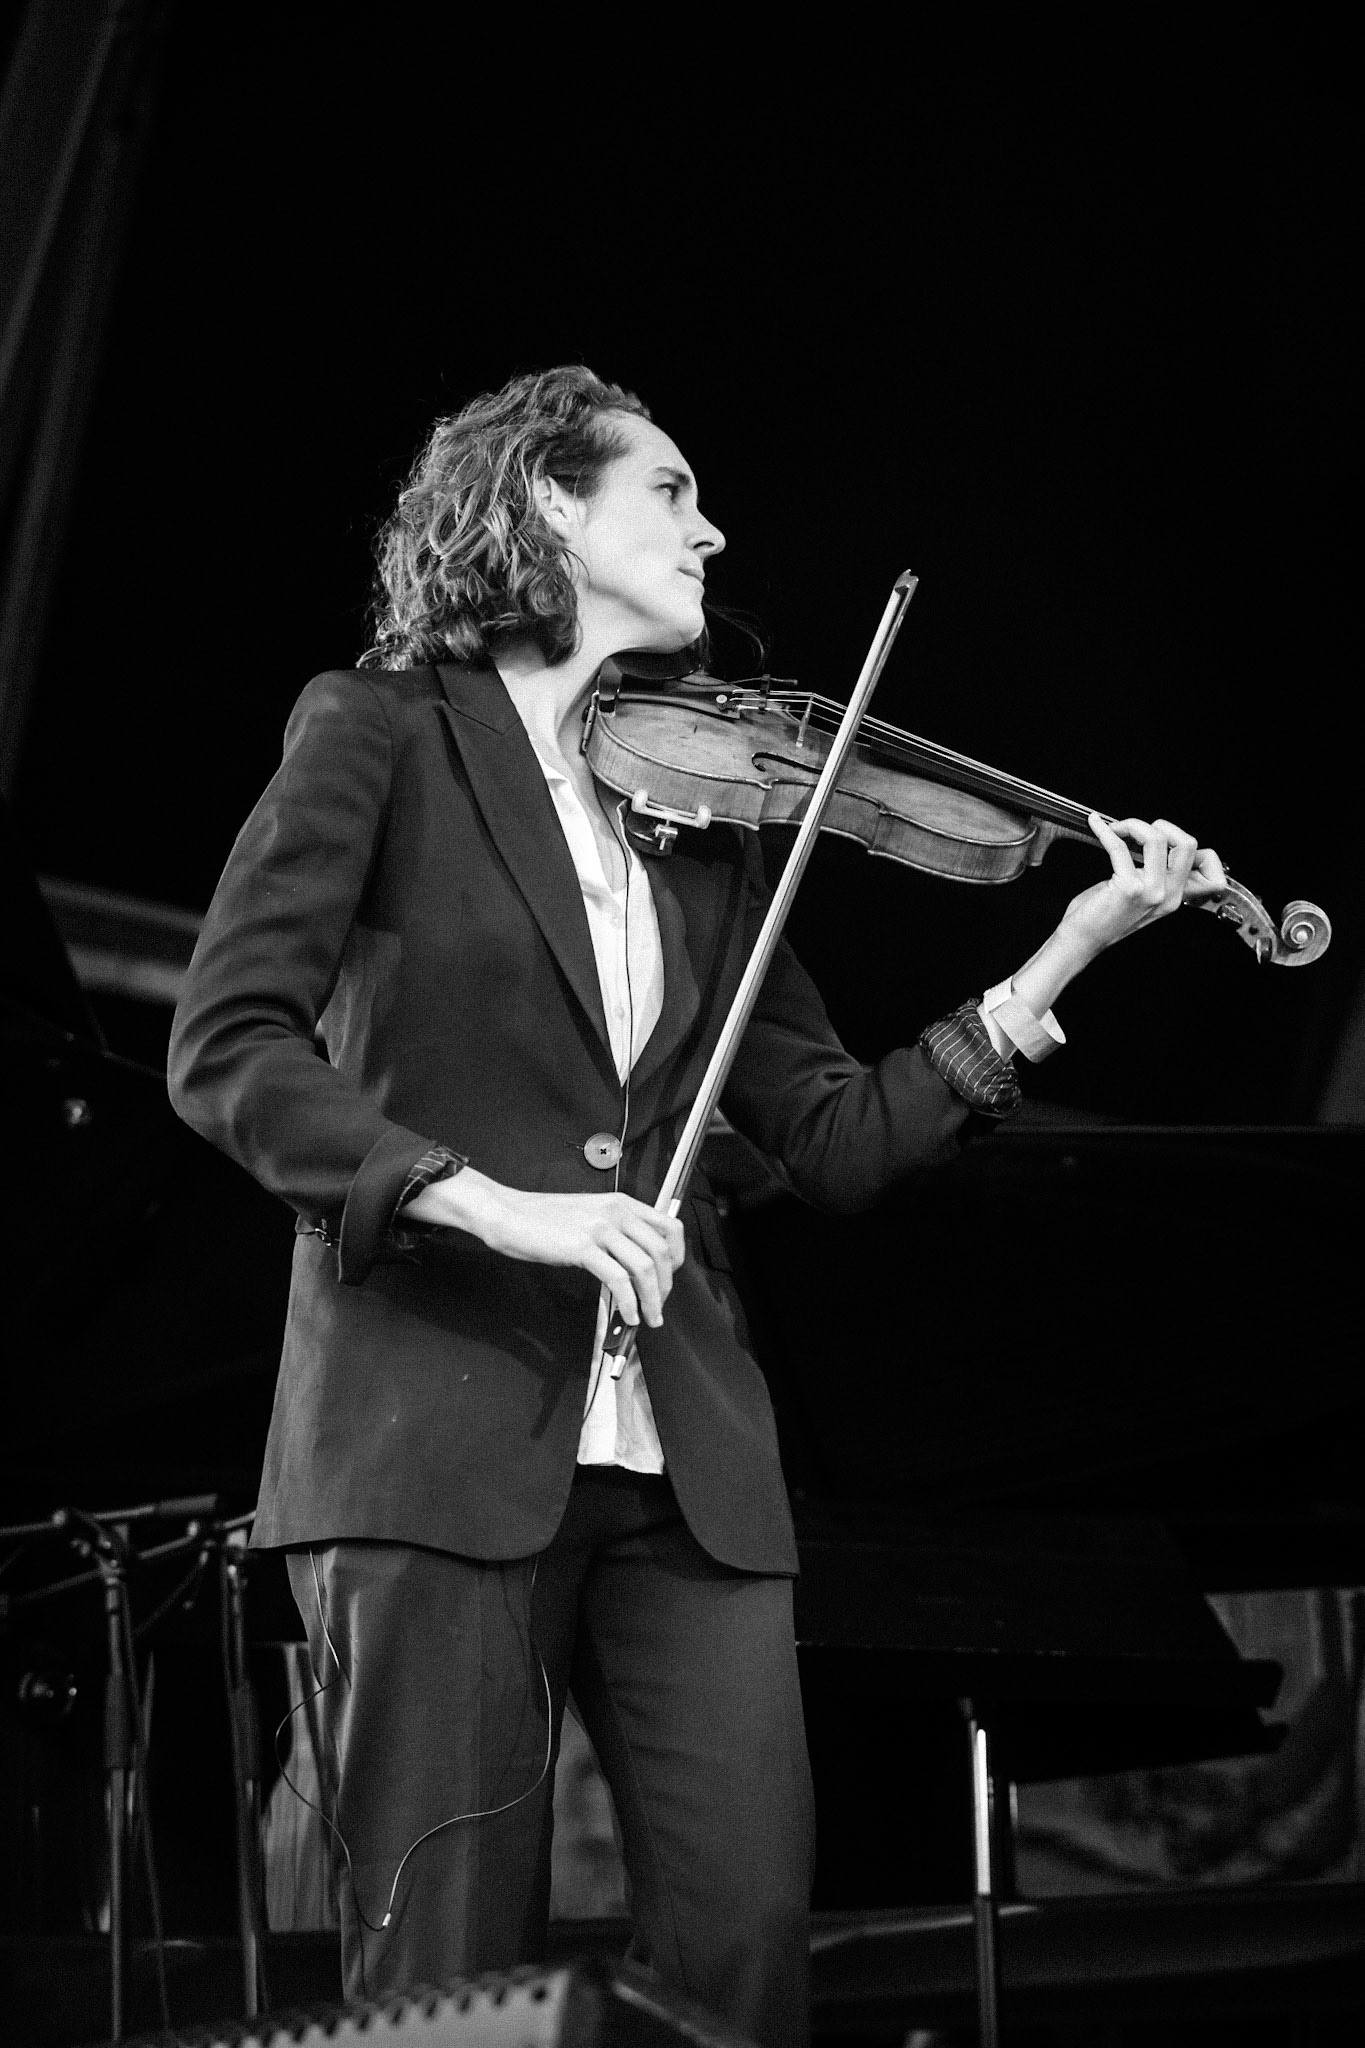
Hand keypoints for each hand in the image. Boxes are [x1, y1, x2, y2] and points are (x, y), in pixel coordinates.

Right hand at [406, 1171, 684, 1329]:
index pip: (669, 1227)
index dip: (677, 1256)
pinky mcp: (583, 1247)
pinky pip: (618, 1279)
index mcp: (622, 1204)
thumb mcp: (589, 1216)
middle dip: (666, 1285)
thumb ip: (615, 1232)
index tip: (670, 1277)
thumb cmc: (543, 1219)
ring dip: (652, 1299)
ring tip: (649, 1318)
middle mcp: (617, 1213)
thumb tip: (634, 1263)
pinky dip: (629, 1302)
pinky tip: (628, 1315)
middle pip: (661, 1252)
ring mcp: (600, 1229)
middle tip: (659, 1306)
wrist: (509, 1214)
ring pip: (644, 1267)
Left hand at [1060, 813, 1228, 960]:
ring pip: (1156, 838)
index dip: (1198, 851)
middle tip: (1136, 830)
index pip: (1213, 875)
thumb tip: (1158, 840)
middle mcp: (1169, 895)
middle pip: (1188, 844)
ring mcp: (1151, 892)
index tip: (1166, 839)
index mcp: (1175, 897)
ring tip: (1115, 829)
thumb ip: (1156, 875)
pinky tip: (1095, 825)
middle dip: (1161, 825)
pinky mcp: (1128, 889)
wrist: (1082, 940)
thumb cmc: (1104, 915)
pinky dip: (1105, 831)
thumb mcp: (1142, 896)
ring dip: (1132, 824)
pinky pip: (1119, 847)